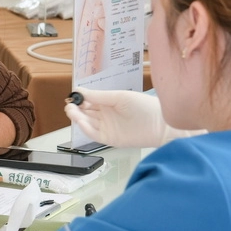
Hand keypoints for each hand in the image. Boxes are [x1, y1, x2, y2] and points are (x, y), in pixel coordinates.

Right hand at [64, 87, 201, 147]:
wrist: (161, 125)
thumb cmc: (144, 107)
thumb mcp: (120, 97)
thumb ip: (99, 96)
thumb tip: (80, 91)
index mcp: (108, 103)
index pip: (89, 100)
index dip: (79, 98)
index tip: (72, 96)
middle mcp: (106, 115)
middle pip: (85, 112)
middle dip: (75, 108)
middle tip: (69, 104)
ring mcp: (107, 127)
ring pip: (87, 122)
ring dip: (77, 117)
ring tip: (71, 111)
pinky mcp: (109, 139)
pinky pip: (93, 134)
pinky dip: (85, 128)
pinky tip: (81, 122)